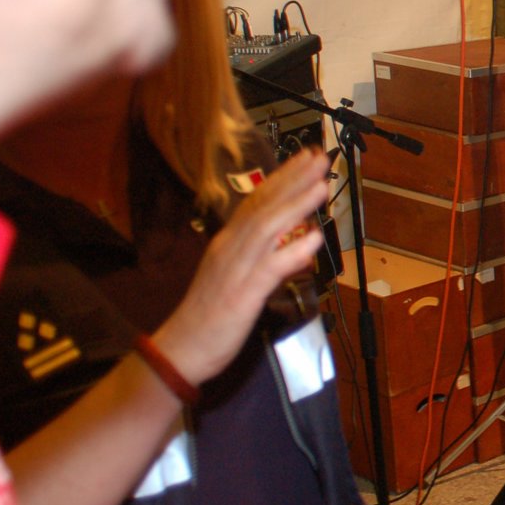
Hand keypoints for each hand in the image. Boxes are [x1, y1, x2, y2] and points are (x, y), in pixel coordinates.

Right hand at [149, 148, 330, 387]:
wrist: (182, 348)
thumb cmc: (210, 314)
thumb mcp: (234, 275)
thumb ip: (258, 254)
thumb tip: (290, 239)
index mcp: (228, 242)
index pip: (256, 201)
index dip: (282, 178)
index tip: (305, 159)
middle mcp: (230, 247)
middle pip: (264, 205)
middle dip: (293, 179)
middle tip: (319, 156)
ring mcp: (236, 268)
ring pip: (268, 228)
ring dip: (296, 205)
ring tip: (322, 185)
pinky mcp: (242, 294)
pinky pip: (270, 269)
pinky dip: (293, 252)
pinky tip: (314, 240)